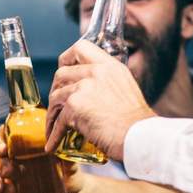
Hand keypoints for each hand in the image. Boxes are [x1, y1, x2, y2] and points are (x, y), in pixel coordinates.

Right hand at [0, 124, 76, 192]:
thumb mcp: (69, 162)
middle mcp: (17, 156)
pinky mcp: (15, 189)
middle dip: (1, 164)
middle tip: (10, 172)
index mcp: (28, 143)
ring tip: (7, 188)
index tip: (3, 149)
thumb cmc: (70, 172)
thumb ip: (65, 156)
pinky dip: (2, 192)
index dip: (0, 140)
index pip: (6, 135)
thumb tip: (61, 147)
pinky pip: (2, 189)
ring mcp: (14, 173)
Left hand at [45, 40, 155, 160]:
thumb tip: (90, 92)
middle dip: (55, 90)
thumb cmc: (137, 122)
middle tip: (56, 104)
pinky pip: (58, 120)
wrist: (140, 137)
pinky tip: (53, 144)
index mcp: (110, 66)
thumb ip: (107, 83)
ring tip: (52, 127)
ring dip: (52, 114)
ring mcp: (84, 87)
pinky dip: (54, 134)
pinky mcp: (75, 105)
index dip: (66, 59)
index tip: (63, 69)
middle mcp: (96, 72)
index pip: (80, 48)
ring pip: (56, 97)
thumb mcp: (126, 89)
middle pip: (61, 74)